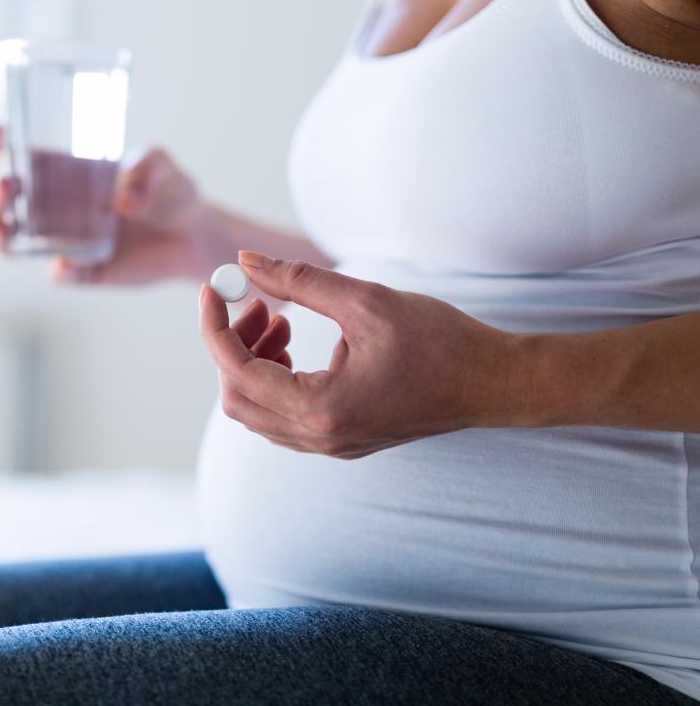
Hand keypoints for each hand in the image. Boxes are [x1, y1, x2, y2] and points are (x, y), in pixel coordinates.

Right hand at [0, 122, 207, 284]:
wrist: (193, 236)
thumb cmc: (169, 189)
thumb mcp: (163, 165)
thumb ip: (147, 167)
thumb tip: (124, 199)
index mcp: (61, 167)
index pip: (15, 150)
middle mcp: (52, 203)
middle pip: (1, 197)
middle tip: (6, 186)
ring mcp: (62, 238)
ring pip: (12, 240)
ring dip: (0, 235)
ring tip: (6, 228)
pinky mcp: (82, 270)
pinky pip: (60, 273)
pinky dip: (59, 270)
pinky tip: (66, 264)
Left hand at [199, 251, 517, 458]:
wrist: (495, 383)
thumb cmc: (440, 341)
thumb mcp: (365, 300)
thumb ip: (299, 282)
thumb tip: (246, 263)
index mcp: (321, 408)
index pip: (236, 371)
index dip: (215, 326)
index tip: (213, 289)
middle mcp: (320, 437)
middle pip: (238, 398)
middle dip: (233, 346)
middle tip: (255, 304)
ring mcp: (330, 445)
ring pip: (258, 411)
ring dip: (253, 363)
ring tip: (281, 321)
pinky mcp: (341, 439)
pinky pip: (283, 417)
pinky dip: (275, 379)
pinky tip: (296, 345)